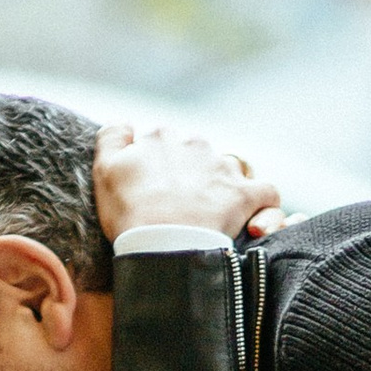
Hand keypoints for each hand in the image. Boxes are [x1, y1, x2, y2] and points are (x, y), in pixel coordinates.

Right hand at [93, 115, 281, 244]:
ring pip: (228, 169)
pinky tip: (252, 224)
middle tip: (178, 205)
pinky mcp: (246, 194)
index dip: (157, 164)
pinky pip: (265, 193)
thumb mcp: (105, 170)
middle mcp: (195, 144)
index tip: (152, 189)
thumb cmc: (131, 213)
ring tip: (209, 216)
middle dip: (190, 173)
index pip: (162, 140)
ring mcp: (223, 167)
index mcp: (160, 136)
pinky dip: (262, 207)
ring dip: (221, 187)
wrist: (164, 246)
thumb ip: (112, 137)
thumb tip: (126, 124)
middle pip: (196, 153)